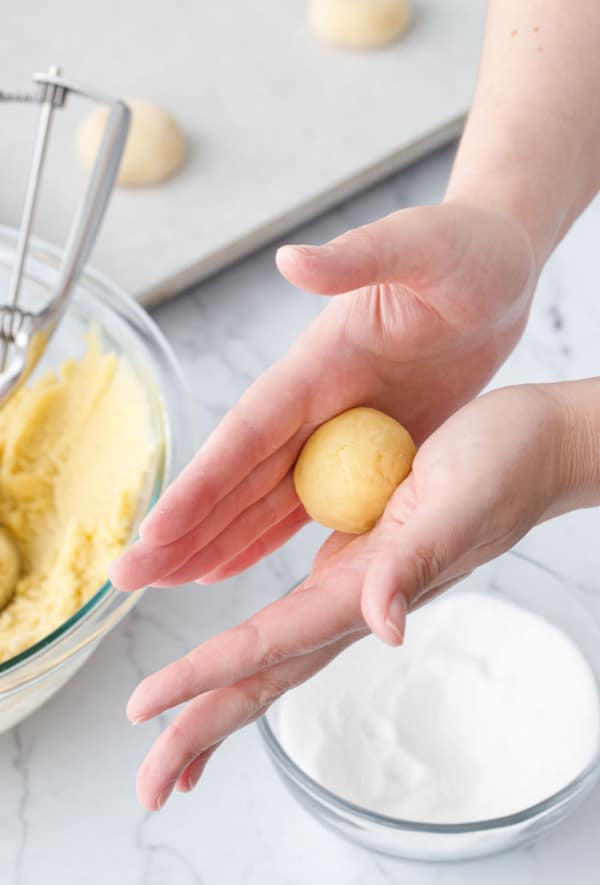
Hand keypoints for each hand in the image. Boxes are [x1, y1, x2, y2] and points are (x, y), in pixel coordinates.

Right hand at [110, 202, 535, 590]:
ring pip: (262, 498)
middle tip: (130, 578)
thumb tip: (289, 260)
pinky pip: (309, 503)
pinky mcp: (365, 447)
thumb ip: (356, 258)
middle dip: (186, 527)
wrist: (499, 269)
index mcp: (317, 362)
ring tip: (173, 582)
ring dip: (216, 540)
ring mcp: (335, 428)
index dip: (200, 484)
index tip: (154, 533)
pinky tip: (237, 563)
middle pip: (237, 476)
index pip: (245, 433)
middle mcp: (312, 401)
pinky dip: (267, 535)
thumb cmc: (463, 251)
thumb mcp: (416, 248)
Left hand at [127, 381, 576, 809]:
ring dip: (222, 704)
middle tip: (150, 785)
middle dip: (205, 729)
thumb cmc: (505, 465)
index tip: (149, 707)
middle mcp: (354, 599)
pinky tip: (232, 666)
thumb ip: (416, 568)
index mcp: (365, 588)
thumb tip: (385, 628)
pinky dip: (249, 653)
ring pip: (274, 657)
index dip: (208, 675)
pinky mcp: (357, 563)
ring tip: (173, 749)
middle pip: (267, 678)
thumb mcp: (459, 508)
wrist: (536, 451)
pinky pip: (289, 620)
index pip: (272, 644)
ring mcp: (355, 586)